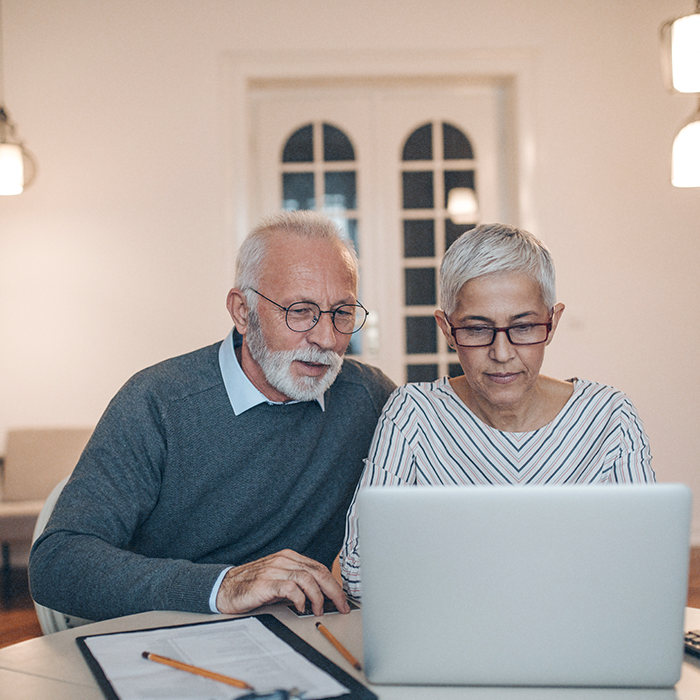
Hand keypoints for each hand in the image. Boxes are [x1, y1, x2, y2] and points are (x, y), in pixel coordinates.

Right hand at [216, 549, 349, 615]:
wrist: (224, 587)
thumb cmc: (253, 585)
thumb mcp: (279, 581)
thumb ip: (297, 583)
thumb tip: (321, 595)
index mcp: (289, 557)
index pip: (319, 568)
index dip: (334, 584)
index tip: (343, 599)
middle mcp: (283, 560)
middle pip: (317, 572)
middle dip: (333, 590)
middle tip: (341, 605)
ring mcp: (274, 570)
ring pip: (307, 578)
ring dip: (318, 596)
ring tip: (319, 610)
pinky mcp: (265, 582)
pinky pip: (290, 587)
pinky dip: (300, 598)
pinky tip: (301, 607)